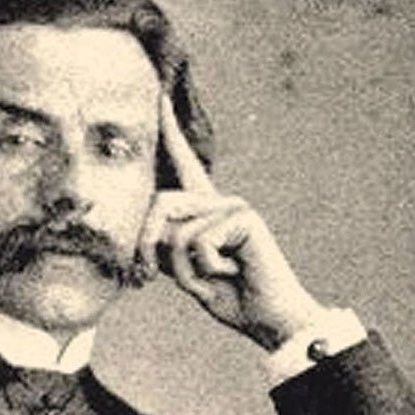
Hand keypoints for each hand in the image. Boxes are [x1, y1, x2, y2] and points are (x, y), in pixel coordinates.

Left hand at [138, 94, 329, 349]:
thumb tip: (151, 223)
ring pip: (176, 231)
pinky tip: (233, 273)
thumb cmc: (230, 298)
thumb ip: (165, 245)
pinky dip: (206, 270)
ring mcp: (233, 206)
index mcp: (204, 211)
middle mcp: (218, 202)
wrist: (268, 319)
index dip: (169, 132)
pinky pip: (199, 243)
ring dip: (183, 270)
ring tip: (214, 280)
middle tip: (146, 279)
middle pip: (160, 205)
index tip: (158, 95)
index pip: (184, 165)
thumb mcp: (186, 271)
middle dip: (145, 246)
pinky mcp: (244, 217)